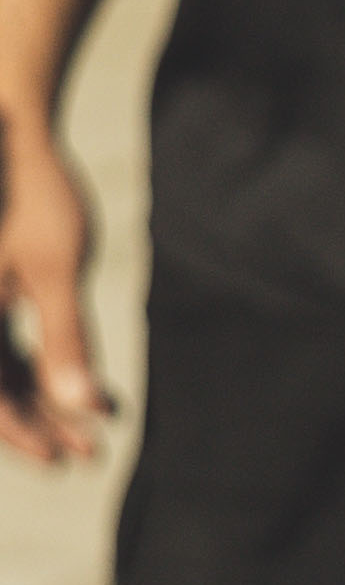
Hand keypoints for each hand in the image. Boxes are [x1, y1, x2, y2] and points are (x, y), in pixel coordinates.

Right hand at [0, 108, 105, 467]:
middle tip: (90, 452)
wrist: (12, 127)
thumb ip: (66, 338)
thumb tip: (86, 403)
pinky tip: (86, 389)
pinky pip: (3, 348)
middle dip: (40, 422)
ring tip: (96, 427)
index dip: (24, 432)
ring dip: (43, 399)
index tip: (67, 457)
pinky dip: (40, 369)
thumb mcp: (55, 266)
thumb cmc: (34, 191)